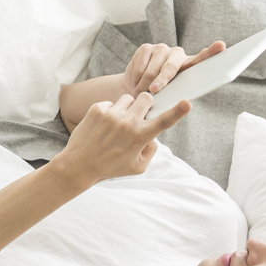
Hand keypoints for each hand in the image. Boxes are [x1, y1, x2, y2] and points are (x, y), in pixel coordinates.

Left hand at [56, 91, 190, 185]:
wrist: (78, 165)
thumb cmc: (110, 167)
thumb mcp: (138, 167)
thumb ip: (151, 150)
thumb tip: (154, 136)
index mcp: (140, 137)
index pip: (164, 122)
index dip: (178, 111)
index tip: (187, 102)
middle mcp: (128, 123)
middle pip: (147, 98)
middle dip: (146, 104)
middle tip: (139, 116)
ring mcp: (112, 114)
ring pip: (128, 99)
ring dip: (127, 108)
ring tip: (117, 125)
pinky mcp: (97, 109)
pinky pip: (111, 102)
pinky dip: (110, 111)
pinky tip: (103, 126)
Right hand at [122, 41, 225, 95]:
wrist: (135, 88)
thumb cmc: (158, 95)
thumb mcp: (171, 97)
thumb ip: (179, 95)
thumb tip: (185, 102)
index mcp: (188, 66)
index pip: (202, 59)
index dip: (211, 52)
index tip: (221, 46)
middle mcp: (176, 54)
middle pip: (171, 66)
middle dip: (162, 80)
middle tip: (154, 91)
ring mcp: (161, 49)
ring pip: (152, 68)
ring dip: (144, 84)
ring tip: (140, 93)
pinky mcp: (146, 48)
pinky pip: (140, 64)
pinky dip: (136, 77)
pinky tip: (135, 82)